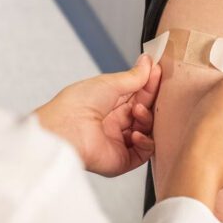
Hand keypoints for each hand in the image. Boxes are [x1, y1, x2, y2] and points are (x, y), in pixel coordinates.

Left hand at [34, 54, 162, 176]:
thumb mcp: (109, 83)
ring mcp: (118, 141)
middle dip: (150, 100)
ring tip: (138, 111)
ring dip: (147, 119)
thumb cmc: (77, 104)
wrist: (65, 130)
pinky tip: (136, 133)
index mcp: (108, 103)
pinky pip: (143, 153)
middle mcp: (114, 122)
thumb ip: (133, 76)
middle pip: (144, 111)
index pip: (137, 94)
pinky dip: (145, 142)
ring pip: (146, 130)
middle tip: (157, 90)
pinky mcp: (121, 160)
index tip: (158, 72)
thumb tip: (147, 62)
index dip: (148, 84)